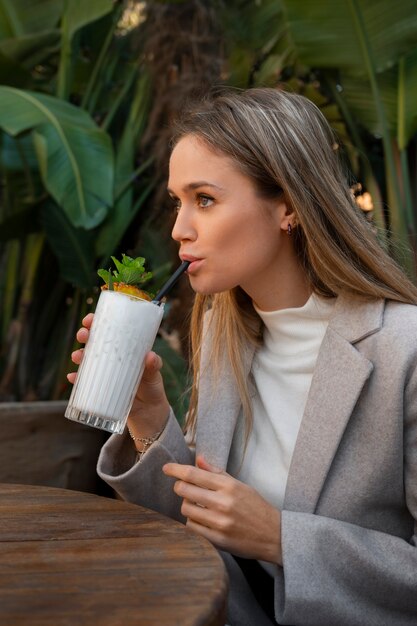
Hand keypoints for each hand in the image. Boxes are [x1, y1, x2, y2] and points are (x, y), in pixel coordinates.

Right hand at [67, 313, 169, 435]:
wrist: (148, 414)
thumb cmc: (152, 388)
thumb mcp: (154, 375)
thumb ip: (154, 366)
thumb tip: (151, 356)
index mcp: (125, 349)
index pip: (110, 330)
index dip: (98, 322)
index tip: (90, 319)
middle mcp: (112, 358)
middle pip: (94, 341)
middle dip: (85, 335)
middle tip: (83, 335)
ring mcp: (105, 373)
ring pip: (87, 359)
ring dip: (78, 355)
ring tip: (77, 356)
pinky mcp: (99, 388)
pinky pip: (84, 381)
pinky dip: (77, 379)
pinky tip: (73, 377)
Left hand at [163, 455, 281, 564]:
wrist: (274, 535)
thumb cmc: (256, 507)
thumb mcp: (239, 485)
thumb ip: (217, 473)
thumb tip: (199, 460)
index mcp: (228, 486)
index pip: (194, 474)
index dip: (176, 469)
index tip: (166, 468)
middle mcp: (223, 503)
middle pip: (185, 491)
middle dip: (180, 487)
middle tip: (183, 488)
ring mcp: (219, 523)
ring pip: (186, 510)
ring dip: (187, 506)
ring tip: (197, 506)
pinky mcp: (218, 540)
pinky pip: (192, 528)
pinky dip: (192, 522)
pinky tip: (201, 520)